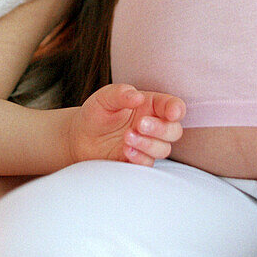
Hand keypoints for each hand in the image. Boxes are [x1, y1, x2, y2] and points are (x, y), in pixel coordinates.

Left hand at [67, 82, 184, 166]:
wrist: (80, 137)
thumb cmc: (96, 113)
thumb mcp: (105, 97)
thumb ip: (121, 93)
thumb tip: (138, 97)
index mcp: (150, 105)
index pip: (173, 106)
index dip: (176, 109)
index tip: (171, 113)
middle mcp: (152, 125)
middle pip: (174, 131)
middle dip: (161, 129)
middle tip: (140, 124)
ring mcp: (146, 145)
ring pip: (164, 149)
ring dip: (148, 144)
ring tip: (126, 137)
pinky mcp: (137, 161)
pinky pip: (149, 163)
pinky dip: (139, 157)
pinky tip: (125, 149)